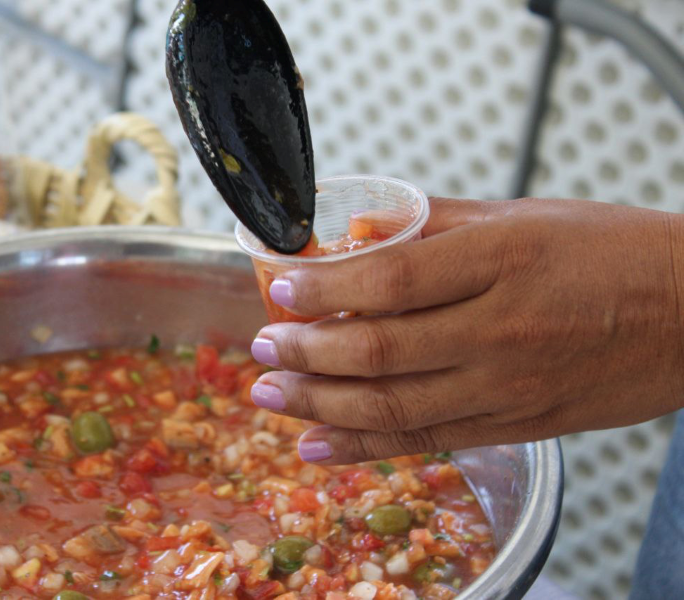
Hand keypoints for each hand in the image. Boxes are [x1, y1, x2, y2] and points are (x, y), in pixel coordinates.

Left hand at [249, 197, 683, 463]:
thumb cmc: (613, 253)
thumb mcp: (523, 217)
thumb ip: (434, 224)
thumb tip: (357, 231)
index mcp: (502, 261)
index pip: (390, 281)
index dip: (324, 289)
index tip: (279, 286)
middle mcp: (502, 330)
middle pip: (379, 352)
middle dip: (305, 353)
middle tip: (261, 348)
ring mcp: (510, 387)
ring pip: (394, 407)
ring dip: (319, 405)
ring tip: (270, 395)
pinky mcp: (519, 426)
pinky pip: (429, 441)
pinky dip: (366, 446)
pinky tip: (319, 444)